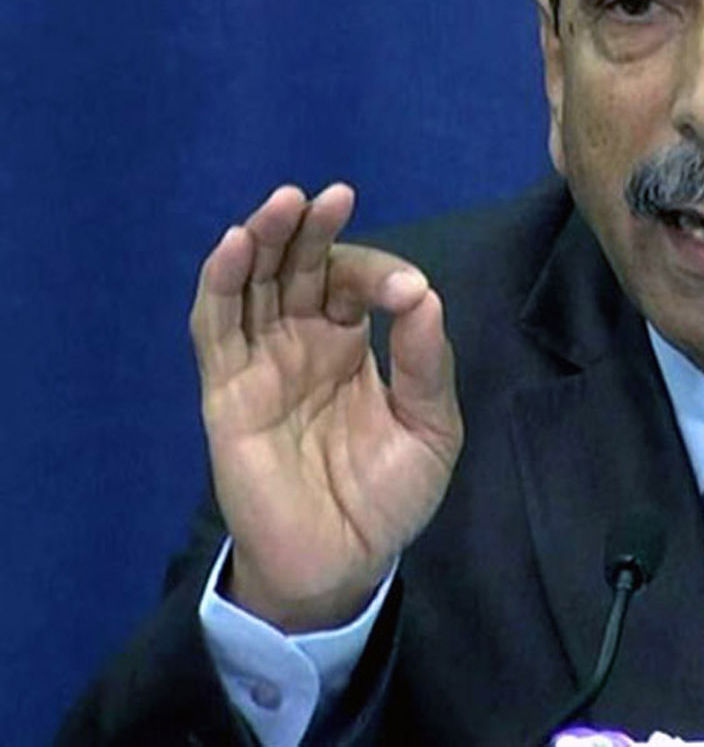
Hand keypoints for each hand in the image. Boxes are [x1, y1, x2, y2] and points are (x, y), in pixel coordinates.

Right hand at [191, 183, 462, 631]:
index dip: (376, 273)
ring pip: (254, 284)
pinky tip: (238, 246)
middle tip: (332, 196)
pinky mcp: (226, 390)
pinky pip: (216, 327)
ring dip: (265, 240)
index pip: (353, 282)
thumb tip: (425, 293)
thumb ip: (425, 362)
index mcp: (350, 343)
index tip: (405, 292)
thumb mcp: (430, 427)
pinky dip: (223, 283)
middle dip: (312, 230)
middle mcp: (302, 342)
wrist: (344, 563)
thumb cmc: (389, 497)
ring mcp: (261, 362)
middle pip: (298, 267)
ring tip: (285, 204)